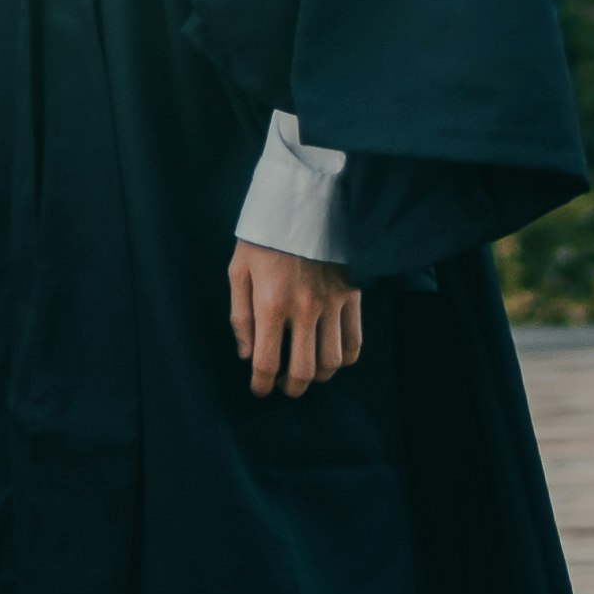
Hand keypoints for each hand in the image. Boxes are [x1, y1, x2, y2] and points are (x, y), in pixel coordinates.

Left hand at [226, 238, 361, 398]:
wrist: (302, 203)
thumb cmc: (263, 238)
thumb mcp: (238, 271)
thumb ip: (240, 317)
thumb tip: (246, 355)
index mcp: (270, 303)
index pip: (267, 362)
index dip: (261, 384)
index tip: (259, 390)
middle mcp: (304, 309)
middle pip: (304, 370)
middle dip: (292, 388)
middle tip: (284, 387)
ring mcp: (333, 304)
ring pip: (332, 361)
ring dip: (318, 376)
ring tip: (306, 371)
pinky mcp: (352, 296)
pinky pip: (355, 341)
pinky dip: (345, 359)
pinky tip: (331, 357)